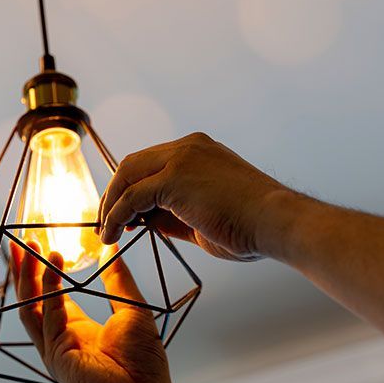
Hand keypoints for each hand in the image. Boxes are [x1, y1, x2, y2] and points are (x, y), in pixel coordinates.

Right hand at [11, 241, 174, 382]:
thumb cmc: (144, 364)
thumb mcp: (132, 309)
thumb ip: (118, 279)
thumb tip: (112, 250)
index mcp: (77, 329)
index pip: (51, 296)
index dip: (43, 271)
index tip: (40, 246)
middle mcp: (61, 338)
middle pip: (33, 299)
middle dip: (25, 270)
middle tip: (22, 242)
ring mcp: (55, 349)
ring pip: (31, 307)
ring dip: (27, 277)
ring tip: (28, 249)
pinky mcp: (57, 357)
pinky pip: (48, 318)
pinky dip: (49, 291)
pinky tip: (54, 269)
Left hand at [98, 132, 290, 260]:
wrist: (278, 223)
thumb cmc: (251, 227)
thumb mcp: (202, 217)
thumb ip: (172, 214)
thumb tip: (143, 220)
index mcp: (198, 151)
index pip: (150, 163)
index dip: (130, 188)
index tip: (122, 215)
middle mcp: (187, 147)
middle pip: (133, 164)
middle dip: (114, 194)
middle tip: (105, 222)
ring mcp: (181, 158)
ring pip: (127, 176)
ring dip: (110, 205)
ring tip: (105, 232)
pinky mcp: (174, 177)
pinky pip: (132, 197)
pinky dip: (116, 215)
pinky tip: (112, 235)